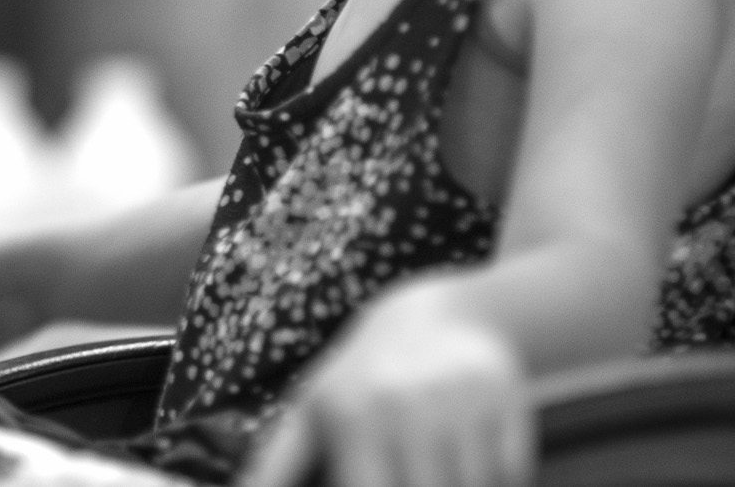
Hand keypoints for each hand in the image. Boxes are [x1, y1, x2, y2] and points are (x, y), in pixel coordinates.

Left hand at [239, 289, 533, 486]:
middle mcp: (403, 410)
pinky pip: (508, 476)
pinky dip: (497, 481)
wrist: (440, 315)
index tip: (376, 485)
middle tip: (405, 474)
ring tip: (431, 468)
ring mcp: (458, 408)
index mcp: (349, 417)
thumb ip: (276, 465)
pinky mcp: (507, 408)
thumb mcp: (310, 411)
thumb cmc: (362, 375)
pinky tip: (472, 464)